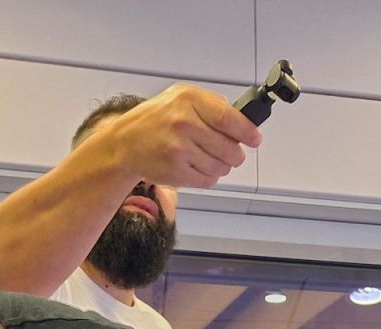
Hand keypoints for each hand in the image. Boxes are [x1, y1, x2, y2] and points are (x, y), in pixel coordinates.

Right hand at [107, 84, 261, 188]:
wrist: (126, 143)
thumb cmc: (155, 120)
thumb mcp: (179, 97)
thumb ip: (210, 104)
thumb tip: (240, 118)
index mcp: (188, 101)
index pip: (228, 119)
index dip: (247, 132)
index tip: (255, 139)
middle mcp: (184, 124)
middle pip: (229, 147)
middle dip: (236, 154)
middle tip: (232, 153)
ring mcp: (179, 150)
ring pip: (220, 166)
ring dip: (222, 166)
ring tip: (209, 159)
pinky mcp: (176, 172)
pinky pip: (208, 180)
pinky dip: (209, 177)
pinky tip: (200, 168)